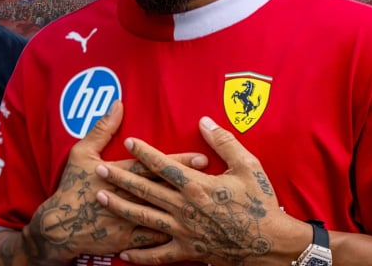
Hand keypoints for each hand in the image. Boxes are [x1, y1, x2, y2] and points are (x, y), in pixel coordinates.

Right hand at [22, 101, 209, 264]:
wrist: (59, 226)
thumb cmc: (71, 186)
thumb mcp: (82, 153)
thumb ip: (102, 129)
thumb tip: (117, 104)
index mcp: (118, 174)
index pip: (154, 166)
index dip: (179, 161)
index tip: (201, 156)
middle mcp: (127, 197)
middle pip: (165, 189)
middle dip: (191, 183)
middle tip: (215, 178)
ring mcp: (129, 221)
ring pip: (165, 215)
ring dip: (188, 209)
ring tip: (210, 205)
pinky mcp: (128, 241)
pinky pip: (155, 241)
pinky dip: (173, 238)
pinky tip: (192, 235)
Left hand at [95, 116, 306, 265]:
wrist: (272, 244)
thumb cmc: (261, 203)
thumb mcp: (248, 166)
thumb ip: (223, 141)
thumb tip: (203, 120)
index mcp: (197, 185)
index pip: (163, 165)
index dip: (144, 152)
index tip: (128, 141)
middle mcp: (185, 208)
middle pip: (145, 189)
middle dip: (120, 178)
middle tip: (99, 168)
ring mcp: (184, 232)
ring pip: (144, 218)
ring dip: (120, 207)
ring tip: (100, 197)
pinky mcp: (188, 252)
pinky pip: (158, 255)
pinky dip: (140, 256)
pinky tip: (122, 253)